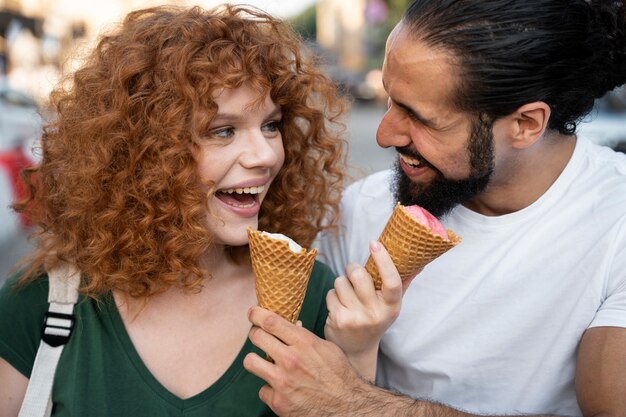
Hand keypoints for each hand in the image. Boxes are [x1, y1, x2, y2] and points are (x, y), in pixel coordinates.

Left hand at [244, 306, 366, 416]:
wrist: (346, 407)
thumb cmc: (340, 376)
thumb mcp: (327, 348)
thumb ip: (306, 337)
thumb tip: (292, 326)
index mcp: (304, 343)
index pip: (270, 321)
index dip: (256, 314)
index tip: (252, 313)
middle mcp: (290, 360)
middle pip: (256, 337)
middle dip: (255, 334)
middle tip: (258, 337)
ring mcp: (282, 382)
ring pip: (250, 361)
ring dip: (256, 361)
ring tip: (265, 363)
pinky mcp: (278, 402)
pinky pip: (263, 389)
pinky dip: (271, 389)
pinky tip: (283, 389)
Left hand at [324, 241, 406, 378]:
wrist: (356, 350)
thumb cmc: (376, 320)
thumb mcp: (391, 306)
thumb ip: (403, 284)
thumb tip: (418, 264)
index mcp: (392, 307)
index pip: (392, 281)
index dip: (383, 260)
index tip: (375, 244)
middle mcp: (375, 314)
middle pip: (358, 275)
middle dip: (352, 268)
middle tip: (354, 271)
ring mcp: (356, 318)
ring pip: (341, 282)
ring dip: (342, 283)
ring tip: (348, 295)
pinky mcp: (338, 320)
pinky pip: (331, 294)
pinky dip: (333, 296)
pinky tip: (340, 306)